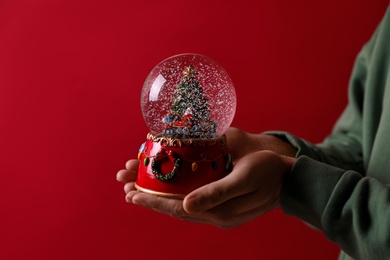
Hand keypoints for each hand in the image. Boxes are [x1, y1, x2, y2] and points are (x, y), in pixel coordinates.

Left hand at [116, 127, 296, 228]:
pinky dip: (176, 197)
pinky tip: (168, 191)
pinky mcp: (222, 206)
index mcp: (220, 211)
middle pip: (176, 209)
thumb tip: (186, 206)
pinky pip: (193, 202)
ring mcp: (219, 212)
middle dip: (151, 200)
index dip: (154, 201)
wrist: (290, 180)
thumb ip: (216, 193)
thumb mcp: (244, 178)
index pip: (178, 208)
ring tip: (140, 192)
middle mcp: (216, 216)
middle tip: (128, 191)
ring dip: (161, 199)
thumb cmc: (269, 171)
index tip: (132, 194)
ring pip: (182, 207)